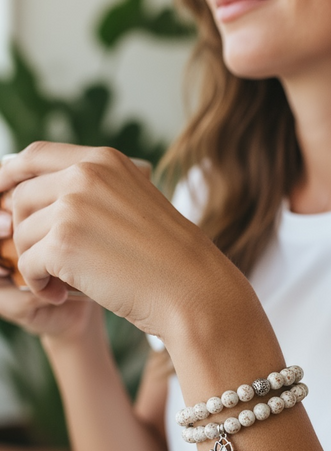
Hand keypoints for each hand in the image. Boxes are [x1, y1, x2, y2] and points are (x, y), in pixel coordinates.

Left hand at [0, 142, 223, 341]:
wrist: (193, 290)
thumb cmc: (170, 260)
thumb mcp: (135, 206)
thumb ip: (95, 193)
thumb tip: (46, 198)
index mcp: (104, 160)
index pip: (34, 155)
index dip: (8, 175)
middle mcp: (85, 174)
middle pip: (21, 197)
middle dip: (24, 232)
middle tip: (44, 262)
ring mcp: (72, 206)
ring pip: (22, 233)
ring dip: (34, 263)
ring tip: (59, 284)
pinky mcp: (62, 242)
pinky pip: (27, 263)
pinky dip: (37, 284)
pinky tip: (60, 295)